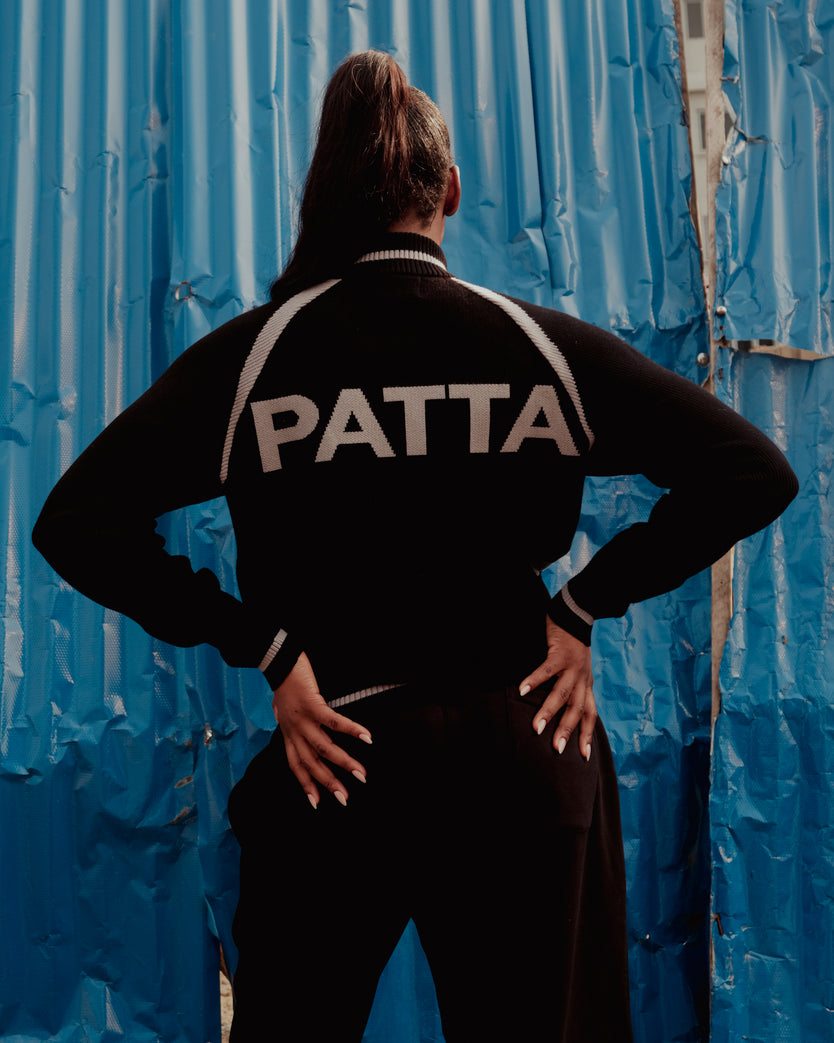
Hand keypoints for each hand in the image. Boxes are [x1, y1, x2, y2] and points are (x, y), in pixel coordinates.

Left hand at [272, 652, 372, 807]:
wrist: (278, 661)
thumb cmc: (283, 682)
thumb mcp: (281, 706)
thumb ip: (284, 715)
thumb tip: (280, 714)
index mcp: (288, 734)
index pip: (296, 766)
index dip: (306, 785)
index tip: (317, 804)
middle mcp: (294, 732)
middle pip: (312, 764)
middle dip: (329, 783)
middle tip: (345, 798)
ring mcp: (303, 720)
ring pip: (324, 749)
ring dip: (344, 763)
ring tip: (361, 774)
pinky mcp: (313, 706)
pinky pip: (335, 722)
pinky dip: (352, 731)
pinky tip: (366, 737)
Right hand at [518, 617, 595, 760]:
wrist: (577, 614)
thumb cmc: (571, 645)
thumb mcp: (577, 669)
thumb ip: (570, 687)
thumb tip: (559, 709)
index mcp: (586, 685)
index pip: (590, 714)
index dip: (587, 735)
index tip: (584, 757)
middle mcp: (582, 678)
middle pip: (577, 709)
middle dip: (567, 730)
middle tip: (557, 750)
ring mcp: (573, 666)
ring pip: (562, 693)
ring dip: (549, 711)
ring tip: (537, 727)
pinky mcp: (560, 653)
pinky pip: (546, 669)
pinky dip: (535, 680)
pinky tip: (522, 690)